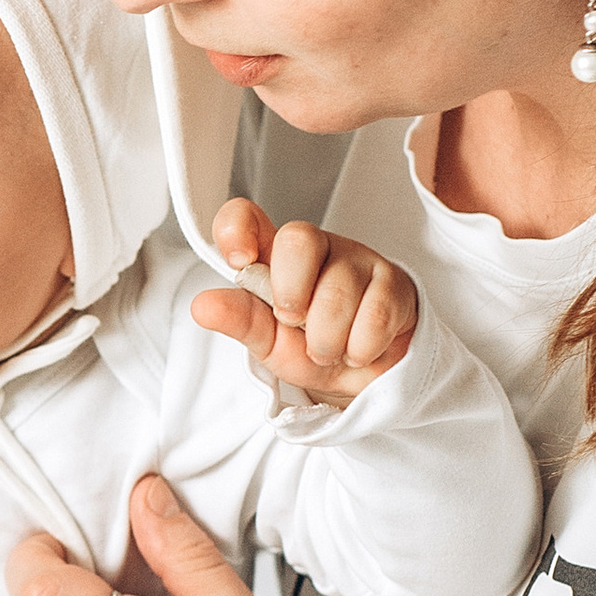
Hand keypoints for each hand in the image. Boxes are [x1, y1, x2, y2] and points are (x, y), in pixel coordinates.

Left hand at [191, 199, 417, 405]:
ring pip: (336, 292)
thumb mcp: (266, 340)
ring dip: (326, 341)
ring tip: (328, 350)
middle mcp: (316, 247)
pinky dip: (359, 348)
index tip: (240, 260)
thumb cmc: (309, 348)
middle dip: (291, 295)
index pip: (246, 217)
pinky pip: (373, 316)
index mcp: (274, 255)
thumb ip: (238, 319)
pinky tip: (357, 349)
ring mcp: (359, 260)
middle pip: (299, 239)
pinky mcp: (394, 284)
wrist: (365, 379)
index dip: (237, 228)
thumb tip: (201, 305)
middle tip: (295, 324)